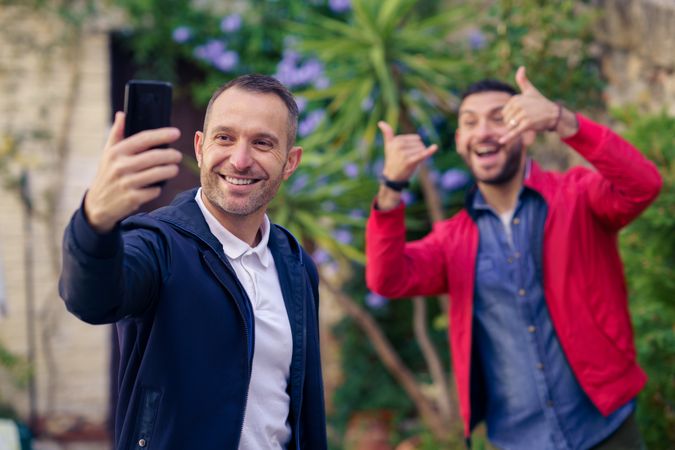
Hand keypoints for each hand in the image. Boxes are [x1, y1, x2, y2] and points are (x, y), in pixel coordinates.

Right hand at [84, 112, 181, 232]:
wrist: (97, 204)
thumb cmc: (107, 174)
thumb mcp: (108, 154)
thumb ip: (117, 134)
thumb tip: (122, 114)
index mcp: (116, 152)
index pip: (143, 139)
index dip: (162, 135)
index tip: (176, 133)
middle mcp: (120, 166)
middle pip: (154, 157)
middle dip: (171, 155)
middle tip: (178, 156)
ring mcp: (126, 183)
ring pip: (157, 174)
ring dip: (170, 170)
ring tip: (174, 169)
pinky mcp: (132, 198)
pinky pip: (154, 190)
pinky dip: (158, 188)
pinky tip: (158, 186)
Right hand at [378, 121, 437, 181]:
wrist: (392, 177)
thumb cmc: (392, 159)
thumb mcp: (389, 145)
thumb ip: (387, 133)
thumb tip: (380, 122)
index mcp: (396, 140)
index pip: (416, 138)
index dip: (414, 147)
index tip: (404, 153)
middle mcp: (399, 146)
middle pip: (420, 143)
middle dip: (417, 151)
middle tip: (407, 159)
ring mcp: (404, 154)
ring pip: (422, 149)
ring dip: (420, 156)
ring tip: (410, 162)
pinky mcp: (409, 162)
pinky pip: (421, 155)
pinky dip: (429, 151)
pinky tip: (435, 147)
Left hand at [499, 66, 577, 143]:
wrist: (554, 114)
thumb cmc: (540, 103)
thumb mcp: (531, 91)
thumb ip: (523, 81)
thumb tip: (521, 67)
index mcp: (516, 98)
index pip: (504, 113)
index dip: (511, 116)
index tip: (522, 114)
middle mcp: (519, 105)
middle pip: (506, 120)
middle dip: (513, 123)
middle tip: (526, 119)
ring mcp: (523, 114)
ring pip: (510, 126)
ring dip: (517, 128)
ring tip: (527, 123)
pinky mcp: (527, 124)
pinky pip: (515, 132)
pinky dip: (508, 137)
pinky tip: (501, 141)